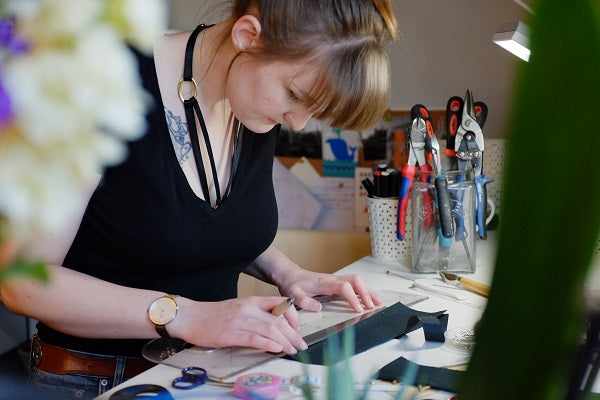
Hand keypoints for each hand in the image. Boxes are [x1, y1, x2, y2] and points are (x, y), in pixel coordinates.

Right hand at [172, 296, 306, 354]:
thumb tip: (275, 328)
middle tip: (300, 344)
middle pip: (279, 320)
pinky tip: (276, 349)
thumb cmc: (213, 315)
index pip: (281, 304)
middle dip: (293, 334)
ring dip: (285, 341)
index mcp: (252, 301)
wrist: (191, 317)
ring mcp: (240, 321)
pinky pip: (255, 338)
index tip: (298, 328)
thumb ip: (257, 315)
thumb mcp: (239, 309)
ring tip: (292, 350)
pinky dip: (269, 344)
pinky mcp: (231, 333)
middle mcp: (248, 309)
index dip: (294, 316)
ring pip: (270, 329)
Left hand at [275, 269, 381, 312]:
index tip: (358, 309)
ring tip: (377, 303)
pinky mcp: (338, 283)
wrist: (290, 275)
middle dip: (366, 292)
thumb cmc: (293, 284)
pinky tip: (370, 298)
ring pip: (358, 281)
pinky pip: (355, 284)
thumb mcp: (293, 294)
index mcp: (324, 282)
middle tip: (372, 306)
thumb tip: (318, 308)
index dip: (353, 297)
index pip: (344, 286)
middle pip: (356, 280)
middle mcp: (333, 279)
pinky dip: (365, 290)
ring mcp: (337, 280)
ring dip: (368, 291)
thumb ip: (304, 302)